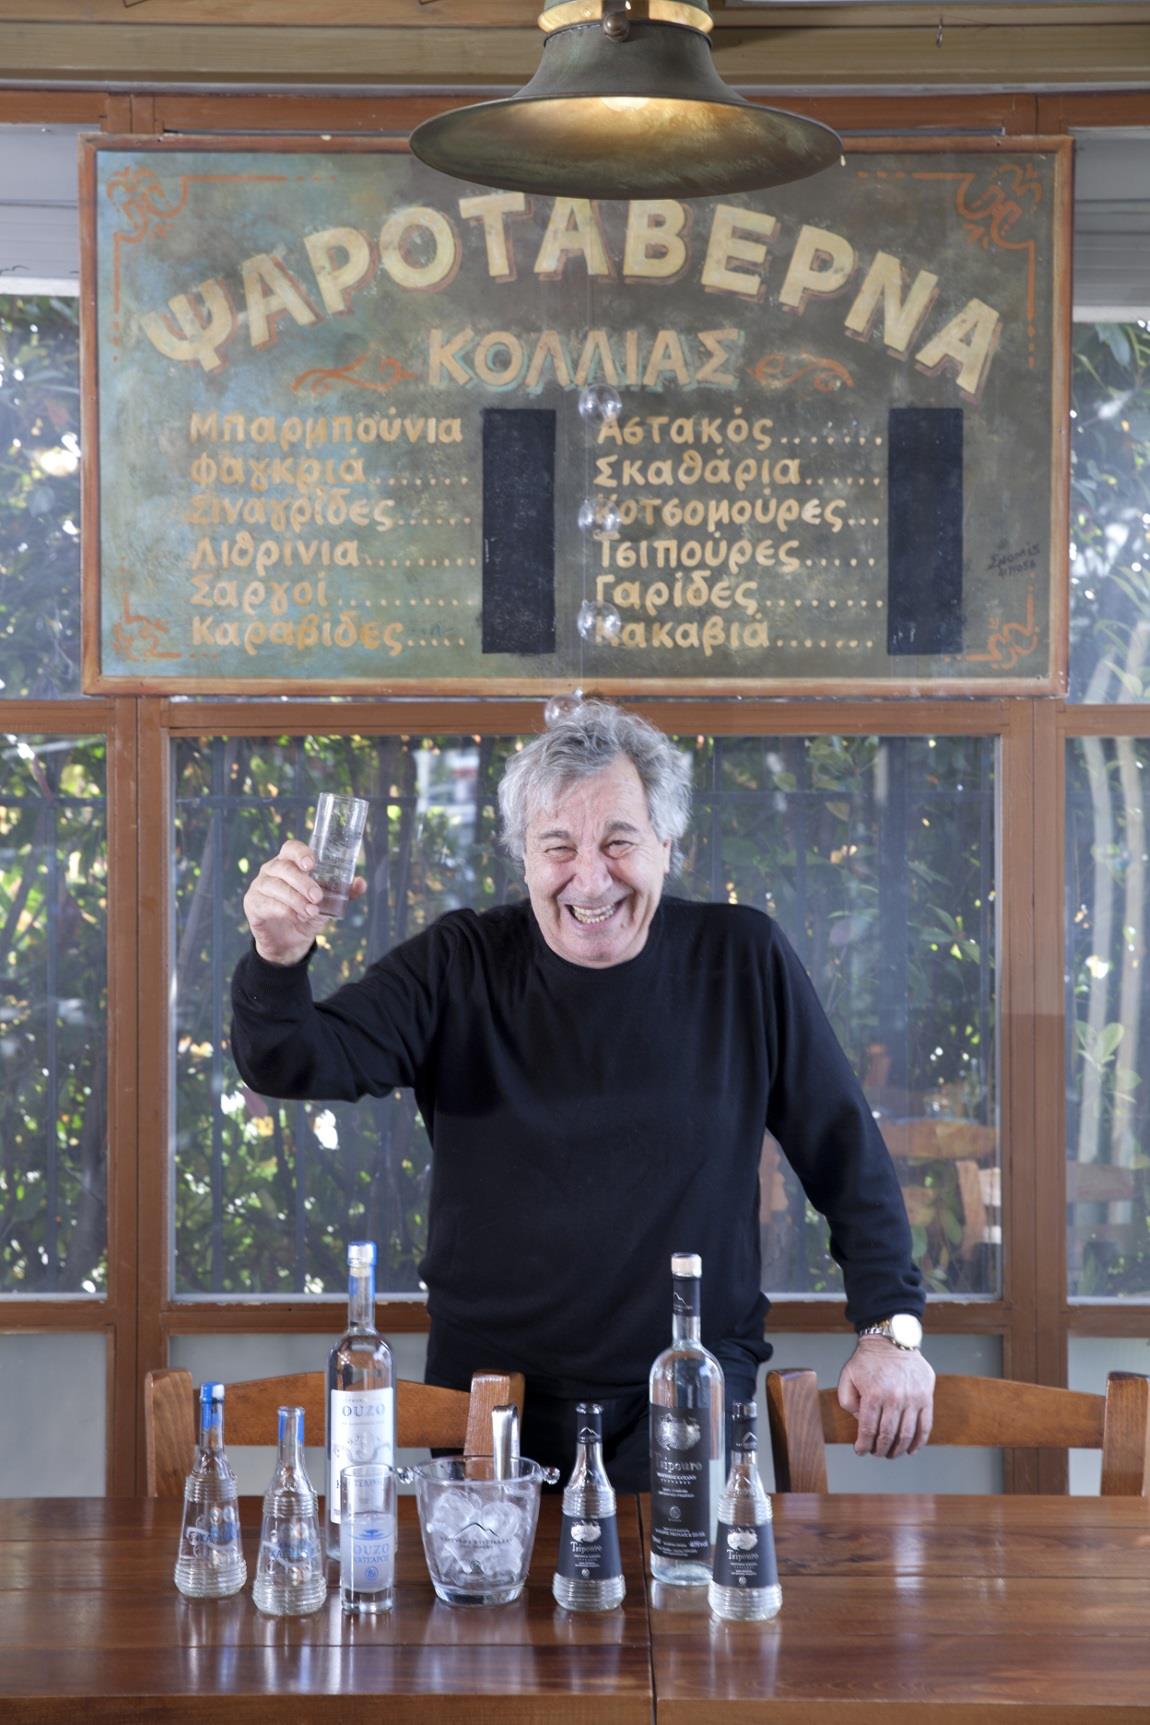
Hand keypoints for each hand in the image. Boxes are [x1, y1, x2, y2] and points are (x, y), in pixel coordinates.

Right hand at [242, 838, 365, 965]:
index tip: (311, 864)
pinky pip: (266, 903)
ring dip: (296, 899)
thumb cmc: (307, 913)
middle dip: (303, 882)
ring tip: (311, 911)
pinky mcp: (252, 904)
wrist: (289, 942)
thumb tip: (361, 883)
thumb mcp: (328, 903)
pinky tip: (296, 917)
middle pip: (284, 868)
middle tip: (317, 897)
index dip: (300, 853)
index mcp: (290, 863)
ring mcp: (259, 886)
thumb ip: (345, 892)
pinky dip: (283, 909)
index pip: (291, 848)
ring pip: (275, 886)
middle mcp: (272, 870)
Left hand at [836, 1338, 934, 1457]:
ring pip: (906, 1434)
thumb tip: (861, 1421)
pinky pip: (925, 1426)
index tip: (860, 1451)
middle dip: (880, 1450)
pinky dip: (918, 1441)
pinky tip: (911, 1449)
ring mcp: (913, 1398)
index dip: (863, 1445)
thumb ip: (847, 1401)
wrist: (892, 1339)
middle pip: (887, 1436)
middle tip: (876, 1453)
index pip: (868, 1430)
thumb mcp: (847, 1376)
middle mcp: (894, 1398)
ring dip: (898, 1449)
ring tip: (891, 1453)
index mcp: (873, 1395)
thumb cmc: (868, 1359)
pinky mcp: (926, 1397)